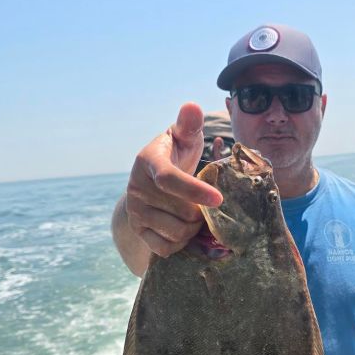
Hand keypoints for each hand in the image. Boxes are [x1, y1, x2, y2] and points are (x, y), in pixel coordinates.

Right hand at [125, 103, 222, 257]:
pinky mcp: (138, 229)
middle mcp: (137, 187)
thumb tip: (192, 106)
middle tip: (210, 207)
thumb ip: (188, 124)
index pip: (170, 179)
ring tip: (199, 218)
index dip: (195, 191)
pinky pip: (165, 248)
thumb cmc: (176, 155)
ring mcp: (135, 210)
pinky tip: (189, 232)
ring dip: (194, 230)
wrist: (150, 182)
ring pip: (176, 232)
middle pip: (182, 212)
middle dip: (203, 214)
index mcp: (149, 161)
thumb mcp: (183, 138)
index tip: (219, 199)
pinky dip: (182, 244)